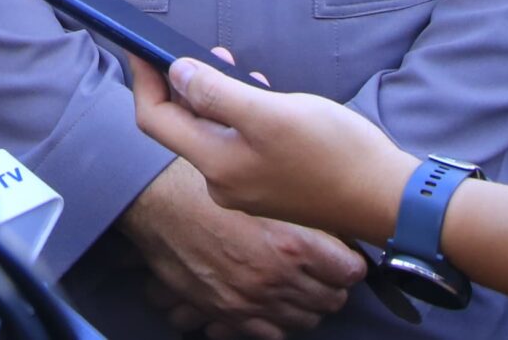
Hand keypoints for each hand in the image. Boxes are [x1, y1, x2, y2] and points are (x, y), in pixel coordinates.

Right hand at [117, 156, 365, 337]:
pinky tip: (275, 301)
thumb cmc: (208, 183)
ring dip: (309, 303)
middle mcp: (276, 278)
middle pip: (332, 299)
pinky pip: (273, 332)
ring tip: (302, 285)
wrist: (156, 203)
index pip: (350, 270)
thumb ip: (300, 208)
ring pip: (307, 319)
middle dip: (333, 285)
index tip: (345, 253)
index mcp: (292, 243)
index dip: (350, 260)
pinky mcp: (229, 313)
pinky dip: (280, 320)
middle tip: (327, 270)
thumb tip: (333, 225)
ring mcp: (252, 300)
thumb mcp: (262, 186)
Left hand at [132, 56, 415, 244]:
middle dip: (184, 85)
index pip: (155, 122)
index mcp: (216, 165)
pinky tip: (261, 96)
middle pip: (181, 128)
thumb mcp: (270, 112)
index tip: (142, 49)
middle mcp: (223, 182)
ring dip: (216, 97)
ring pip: (212, 134)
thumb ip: (216, 93)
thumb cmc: (334, 153)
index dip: (144, 81)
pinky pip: (237, 144)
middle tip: (204, 51)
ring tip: (236, 67)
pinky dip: (239, 115)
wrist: (388, 198)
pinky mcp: (270, 185)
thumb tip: (176, 73)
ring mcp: (247, 187)